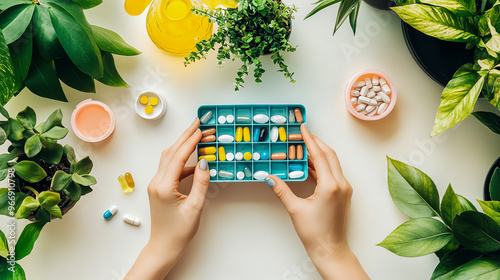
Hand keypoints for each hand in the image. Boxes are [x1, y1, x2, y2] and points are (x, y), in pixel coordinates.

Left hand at [125, 119, 209, 279]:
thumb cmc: (179, 231)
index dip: (191, 141)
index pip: (178, 157)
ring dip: (183, 145)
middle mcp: (157, 182)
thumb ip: (200, 183)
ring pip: (170, 158)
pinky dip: (183, 159)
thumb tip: (204, 162)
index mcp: (164, 186)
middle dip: (186, 137)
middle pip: (171, 152)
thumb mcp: (195, 207)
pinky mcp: (160, 187)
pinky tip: (195, 159)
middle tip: (199, 124)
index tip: (201, 129)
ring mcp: (157, 184)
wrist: (164, 246)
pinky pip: (171, 167)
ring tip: (198, 136)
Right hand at [266, 124, 368, 279]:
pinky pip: (332, 173)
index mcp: (331, 186)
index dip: (310, 140)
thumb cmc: (315, 233)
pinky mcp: (342, 194)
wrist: (331, 250)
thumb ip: (282, 190)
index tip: (303, 128)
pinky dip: (321, 166)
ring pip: (332, 163)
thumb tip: (268, 177)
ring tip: (302, 147)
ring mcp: (344, 189)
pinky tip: (308, 165)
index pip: (320, 155)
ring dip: (318, 154)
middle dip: (316, 142)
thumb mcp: (295, 209)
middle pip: (329, 155)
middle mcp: (341, 184)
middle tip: (302, 134)